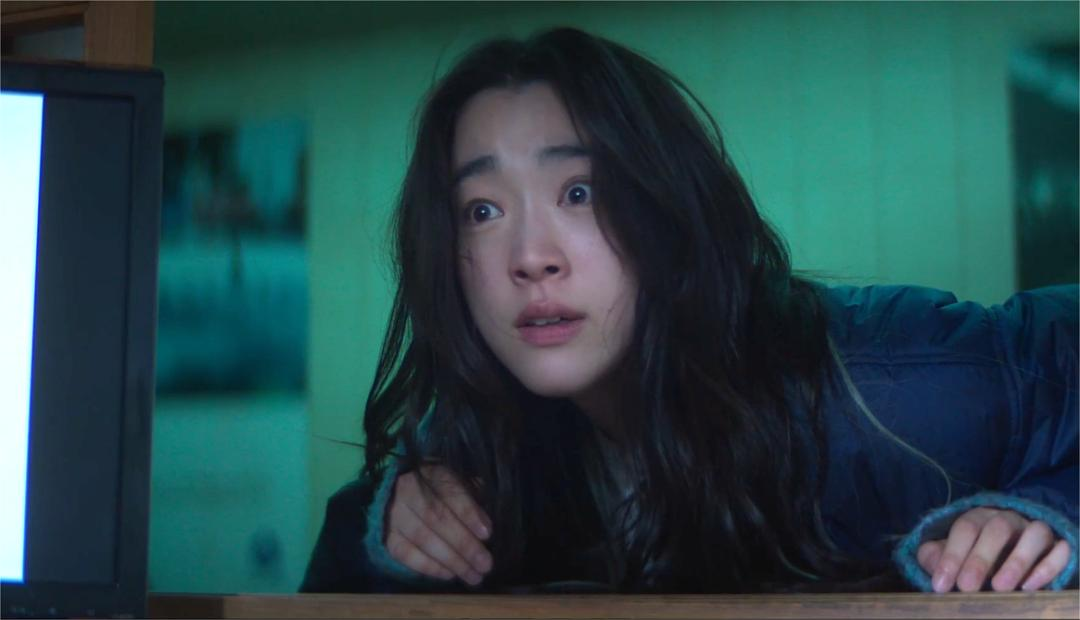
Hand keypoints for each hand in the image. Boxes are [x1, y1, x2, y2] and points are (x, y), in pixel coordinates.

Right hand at [384, 465, 493, 585]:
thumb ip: (471, 497)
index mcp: (430, 472)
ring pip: (422, 538)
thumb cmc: (437, 489)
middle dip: (464, 543)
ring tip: (473, 575)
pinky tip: (449, 574)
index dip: (469, 513)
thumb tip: (484, 523)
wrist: (394, 493)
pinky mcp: (386, 536)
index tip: (487, 534)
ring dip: (451, 560)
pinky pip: (406, 554)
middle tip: (485, 564)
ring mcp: (393, 514)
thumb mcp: (456, 484)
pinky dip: (429, 566)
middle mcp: (407, 491)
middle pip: (436, 518)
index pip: (450, 492)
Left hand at [916, 507, 1069, 591]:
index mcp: (979, 518)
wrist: (1011, 549)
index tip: (941, 584)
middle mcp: (1008, 519)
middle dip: (980, 559)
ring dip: (1017, 561)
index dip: (952, 555)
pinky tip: (1029, 586)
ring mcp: (1034, 531)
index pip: (965, 528)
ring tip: (1000, 587)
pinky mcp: (1057, 546)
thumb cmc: (975, 553)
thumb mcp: (953, 554)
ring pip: (1033, 534)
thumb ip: (936, 557)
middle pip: (996, 529)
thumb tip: (932, 568)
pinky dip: (1047, 567)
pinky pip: (1060, 550)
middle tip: (966, 587)